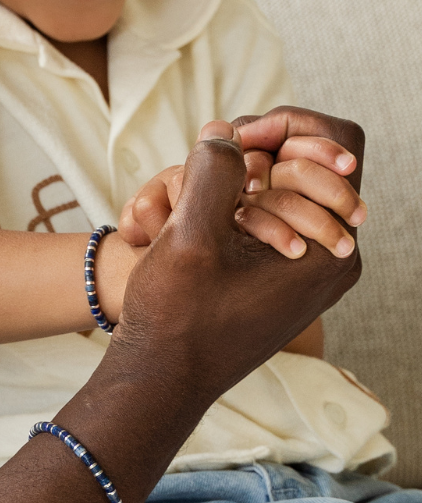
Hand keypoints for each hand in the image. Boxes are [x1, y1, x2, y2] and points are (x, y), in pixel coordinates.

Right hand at [111, 119, 361, 400]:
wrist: (161, 378)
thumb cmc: (176, 317)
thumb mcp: (191, 236)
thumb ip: (215, 171)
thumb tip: (226, 131)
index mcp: (330, 248)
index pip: (342, 146)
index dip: (288, 124)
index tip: (236, 140)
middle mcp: (335, 259)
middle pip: (321, 165)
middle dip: (268, 150)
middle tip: (218, 162)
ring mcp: (312, 271)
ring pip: (296, 190)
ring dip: (252, 178)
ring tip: (208, 195)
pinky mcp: (287, 279)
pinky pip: (281, 217)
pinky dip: (248, 203)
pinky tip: (211, 219)